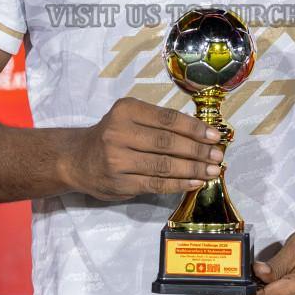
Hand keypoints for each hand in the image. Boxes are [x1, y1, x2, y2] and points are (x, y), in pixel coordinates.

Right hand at [64, 97, 222, 200]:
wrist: (77, 159)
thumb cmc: (111, 136)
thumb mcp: (129, 118)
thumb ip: (158, 123)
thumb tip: (199, 134)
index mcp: (126, 110)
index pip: (167, 119)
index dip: (194, 128)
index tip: (214, 135)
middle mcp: (119, 132)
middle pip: (167, 142)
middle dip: (197, 150)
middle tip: (217, 155)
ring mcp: (117, 159)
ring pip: (163, 165)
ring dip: (192, 169)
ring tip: (211, 170)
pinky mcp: (119, 182)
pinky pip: (155, 183)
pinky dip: (178, 184)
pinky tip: (194, 182)